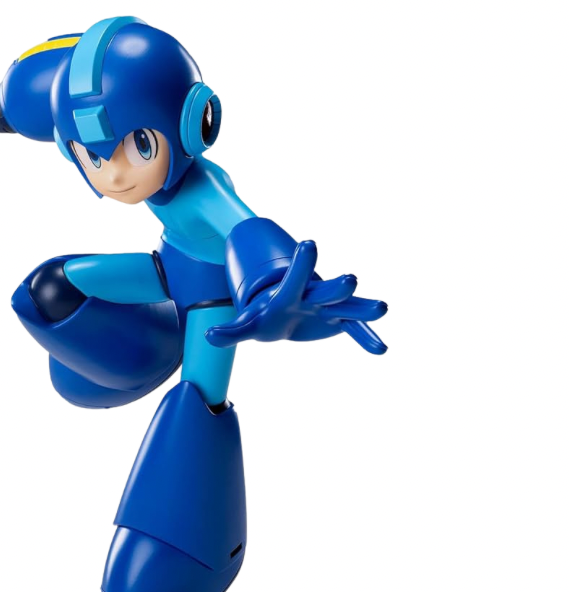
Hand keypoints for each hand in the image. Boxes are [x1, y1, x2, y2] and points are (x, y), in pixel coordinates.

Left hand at [205, 240, 387, 353]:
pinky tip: (381, 349)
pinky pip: (355, 330)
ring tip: (382, 308)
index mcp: (288, 291)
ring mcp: (328, 308)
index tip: (310, 242)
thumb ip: (230, 332)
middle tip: (351, 278)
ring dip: (364, 308)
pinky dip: (366, 338)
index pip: (294, 277)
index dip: (301, 263)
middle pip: (326, 289)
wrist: (284, 317)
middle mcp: (312, 295)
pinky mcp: (338, 322)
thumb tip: (208, 337)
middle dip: (337, 286)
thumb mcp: (247, 325)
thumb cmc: (263, 315)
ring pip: (349, 306)